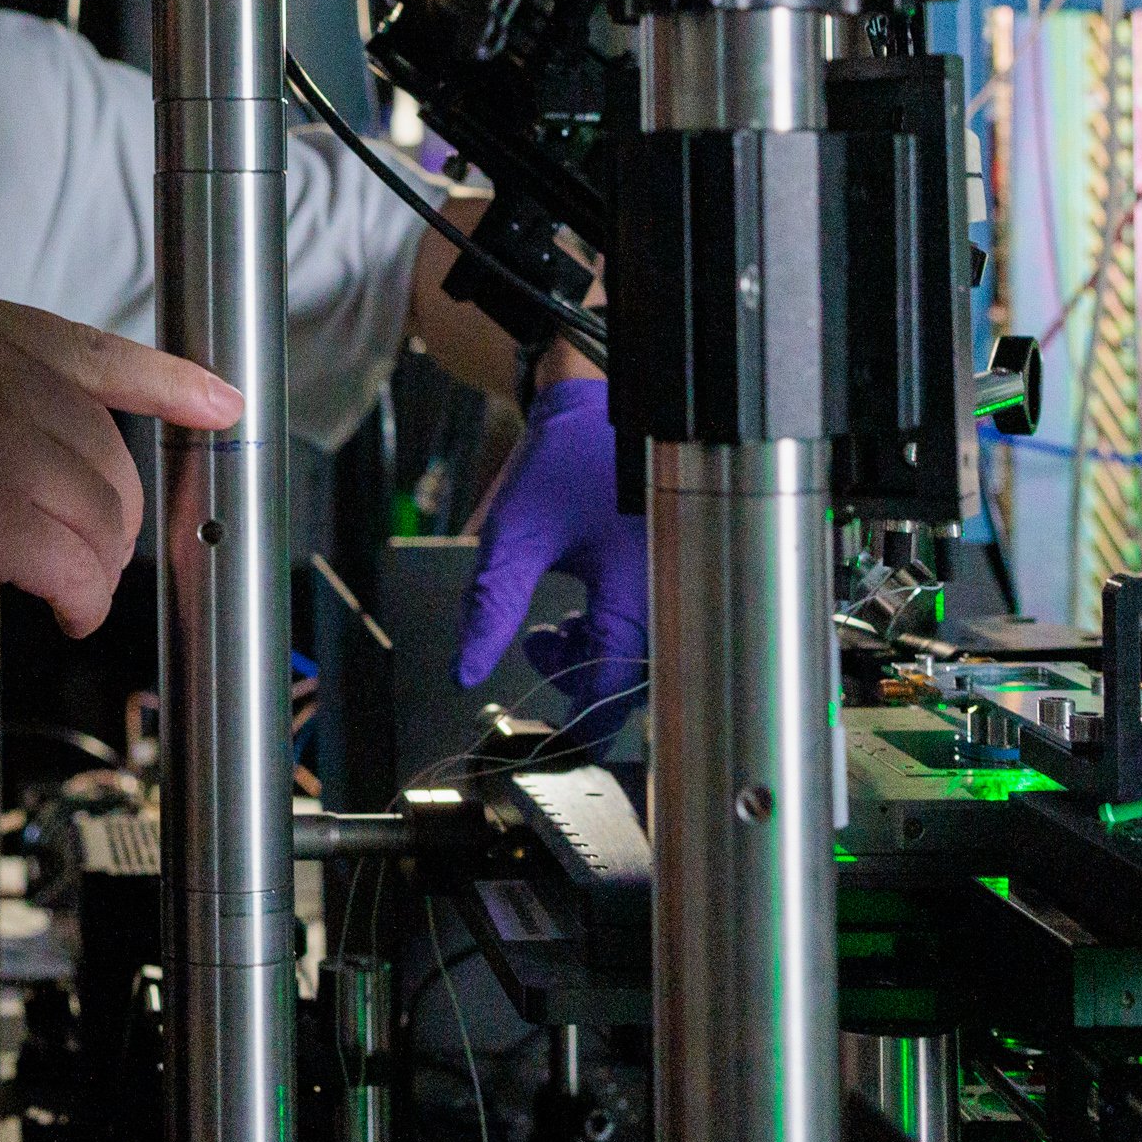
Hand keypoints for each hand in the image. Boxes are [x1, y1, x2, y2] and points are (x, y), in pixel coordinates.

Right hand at [0, 280, 239, 643]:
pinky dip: (82, 598)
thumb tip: (54, 449)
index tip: (219, 404)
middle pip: (103, 442)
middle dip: (108, 515)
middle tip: (75, 563)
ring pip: (99, 504)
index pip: (91, 346)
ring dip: (93, 564)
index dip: (167, 382)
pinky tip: (62, 614)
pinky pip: (75, 559)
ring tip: (56, 591)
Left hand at [453, 376, 649, 714]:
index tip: (555, 737)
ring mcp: (675, 579)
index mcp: (641, 588)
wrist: (590, 404)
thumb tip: (466, 670)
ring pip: (639, 655)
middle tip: (537, 651)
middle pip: (632, 677)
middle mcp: (671, 588)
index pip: (618, 686)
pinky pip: (646, 627)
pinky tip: (574, 617)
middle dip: (579, 677)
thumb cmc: (562, 458)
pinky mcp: (671, 570)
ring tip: (548, 633)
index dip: (582, 720)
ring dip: (591, 656)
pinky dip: (606, 634)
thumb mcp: (513, 536)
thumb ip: (489, 607)